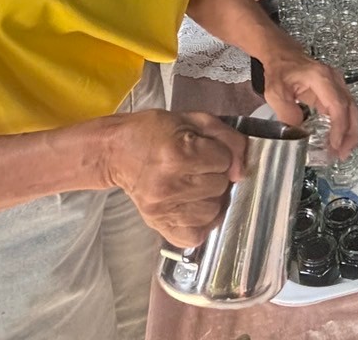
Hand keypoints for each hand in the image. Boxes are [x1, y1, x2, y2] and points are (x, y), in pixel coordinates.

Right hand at [103, 109, 245, 247]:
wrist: (117, 151)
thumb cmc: (155, 133)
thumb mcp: (193, 120)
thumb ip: (227, 139)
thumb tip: (241, 171)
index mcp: (178, 153)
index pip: (225, 161)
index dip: (220, 154)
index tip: (204, 150)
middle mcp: (170, 184)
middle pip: (220, 187)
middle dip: (216, 175)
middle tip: (197, 167)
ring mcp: (162, 208)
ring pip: (212, 211)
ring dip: (211, 198)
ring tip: (195, 185)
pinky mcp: (157, 224)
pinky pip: (195, 236)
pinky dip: (200, 223)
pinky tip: (192, 206)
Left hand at [260, 41, 357, 160]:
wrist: (283, 54)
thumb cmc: (280, 71)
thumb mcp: (275, 92)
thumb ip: (286, 112)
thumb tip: (299, 131)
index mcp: (321, 78)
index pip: (337, 105)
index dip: (339, 127)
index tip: (335, 145)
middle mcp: (335, 80)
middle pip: (351, 109)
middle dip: (350, 134)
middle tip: (343, 154)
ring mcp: (338, 84)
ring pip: (352, 110)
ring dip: (350, 132)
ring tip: (343, 151)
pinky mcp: (336, 91)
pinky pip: (345, 110)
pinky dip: (345, 126)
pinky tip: (340, 140)